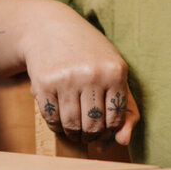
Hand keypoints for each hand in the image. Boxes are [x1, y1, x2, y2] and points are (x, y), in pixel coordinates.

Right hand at [23, 4, 138, 146]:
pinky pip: (52, 119)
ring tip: (74, 129)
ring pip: (72, 126)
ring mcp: (67, 78)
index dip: (109, 131)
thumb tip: (123, 141)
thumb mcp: (113, 70)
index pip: (116, 118)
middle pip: (93, 125)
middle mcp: (92, 74)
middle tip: (87, 133)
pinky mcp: (44, 83)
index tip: (103, 130)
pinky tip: (60, 119)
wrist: (51, 28)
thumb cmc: (89, 54)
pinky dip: (56, 126)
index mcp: (115, 71)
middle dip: (90, 136)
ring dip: (73, 134)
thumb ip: (126, 106)